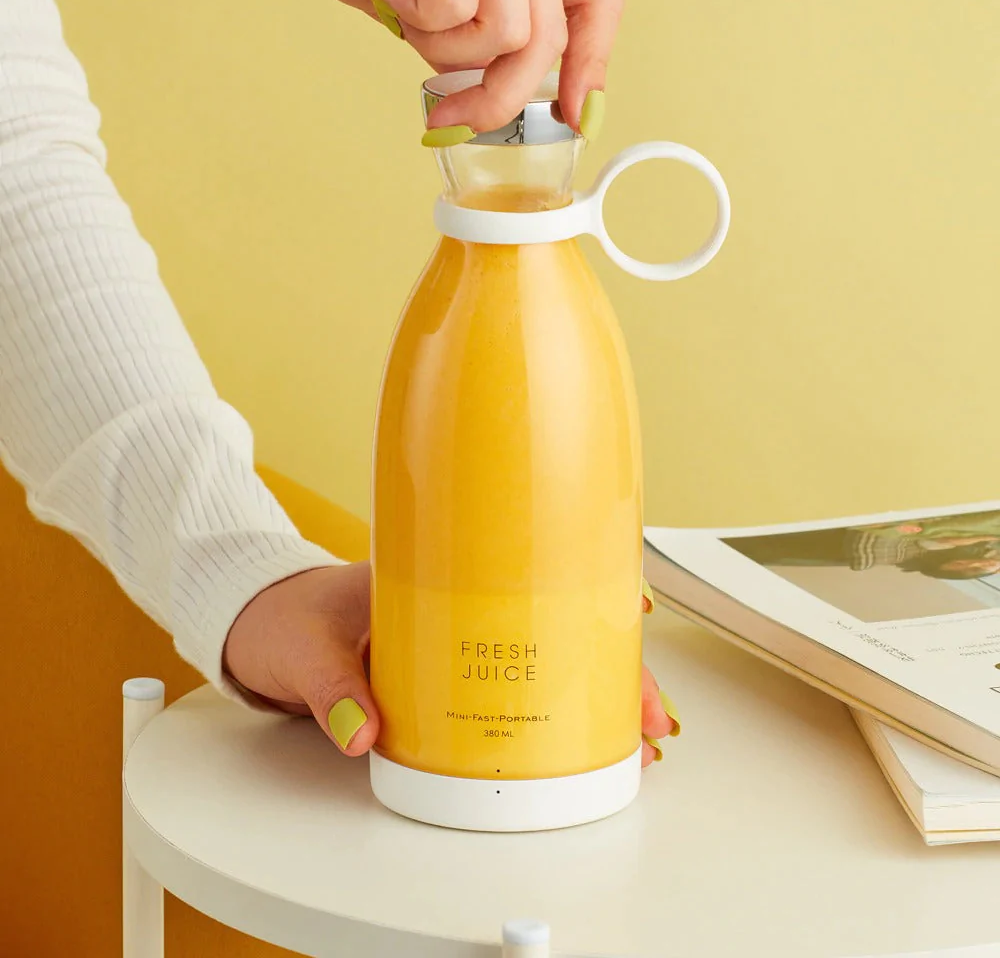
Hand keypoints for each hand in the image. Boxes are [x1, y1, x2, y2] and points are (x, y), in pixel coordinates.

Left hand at [224, 563, 677, 763]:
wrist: (254, 621)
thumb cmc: (282, 614)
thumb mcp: (301, 646)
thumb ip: (329, 685)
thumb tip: (365, 732)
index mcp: (433, 573)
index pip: (527, 573)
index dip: (589, 590)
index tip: (632, 611)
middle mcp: (455, 604)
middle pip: (553, 626)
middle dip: (609, 667)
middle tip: (646, 713)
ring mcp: (453, 640)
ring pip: (539, 660)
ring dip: (588, 696)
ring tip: (628, 738)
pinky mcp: (440, 675)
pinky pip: (504, 691)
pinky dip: (543, 714)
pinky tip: (570, 743)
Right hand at [282, 0, 622, 135]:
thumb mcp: (428, 2)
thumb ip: (475, 40)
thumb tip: (498, 102)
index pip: (594, 2)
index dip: (592, 64)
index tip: (574, 117)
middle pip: (547, 36)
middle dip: (498, 98)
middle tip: (450, 120)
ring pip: (511, 32)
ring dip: (446, 49)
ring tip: (402, 10)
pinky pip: (462, 5)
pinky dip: (420, 17)